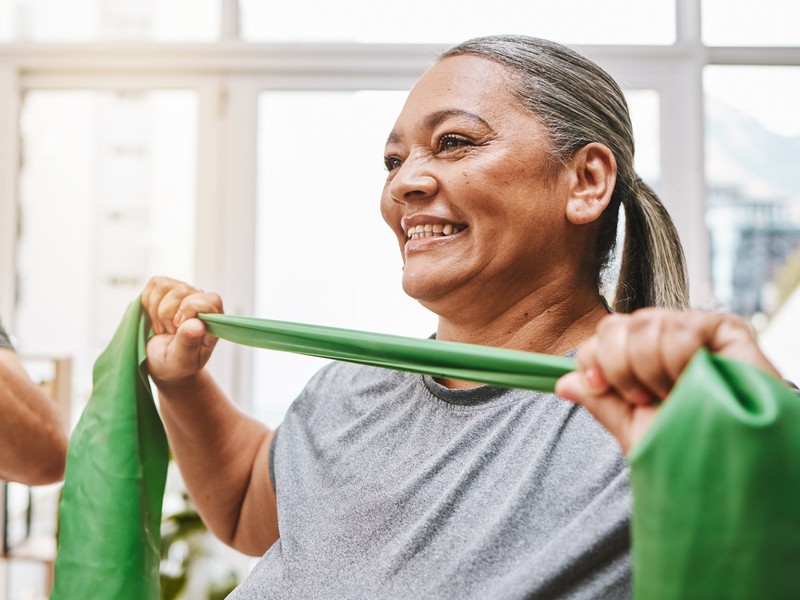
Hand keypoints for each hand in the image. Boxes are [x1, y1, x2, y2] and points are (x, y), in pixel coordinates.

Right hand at [141, 277, 223, 385]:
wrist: (161, 363)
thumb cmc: (176, 364)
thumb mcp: (182, 359)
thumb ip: (189, 342)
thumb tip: (197, 323)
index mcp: (213, 320)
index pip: (210, 300)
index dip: (190, 310)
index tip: (175, 329)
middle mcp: (201, 302)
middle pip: (183, 289)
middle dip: (167, 314)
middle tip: (168, 332)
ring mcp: (184, 294)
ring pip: (166, 285)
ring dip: (156, 310)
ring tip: (162, 327)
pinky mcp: (167, 290)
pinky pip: (154, 284)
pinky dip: (148, 303)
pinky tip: (154, 318)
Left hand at [555, 308, 782, 453]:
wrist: (735, 461)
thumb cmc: (690, 448)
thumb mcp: (635, 430)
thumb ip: (601, 402)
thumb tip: (561, 383)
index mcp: (637, 358)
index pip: (599, 338)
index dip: (593, 361)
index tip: (603, 387)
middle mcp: (660, 339)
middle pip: (614, 326)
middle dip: (620, 368)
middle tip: (648, 397)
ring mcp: (690, 329)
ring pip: (644, 325)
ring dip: (652, 369)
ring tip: (676, 393)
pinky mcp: (721, 328)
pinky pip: (680, 328)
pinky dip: (680, 360)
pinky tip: (696, 379)